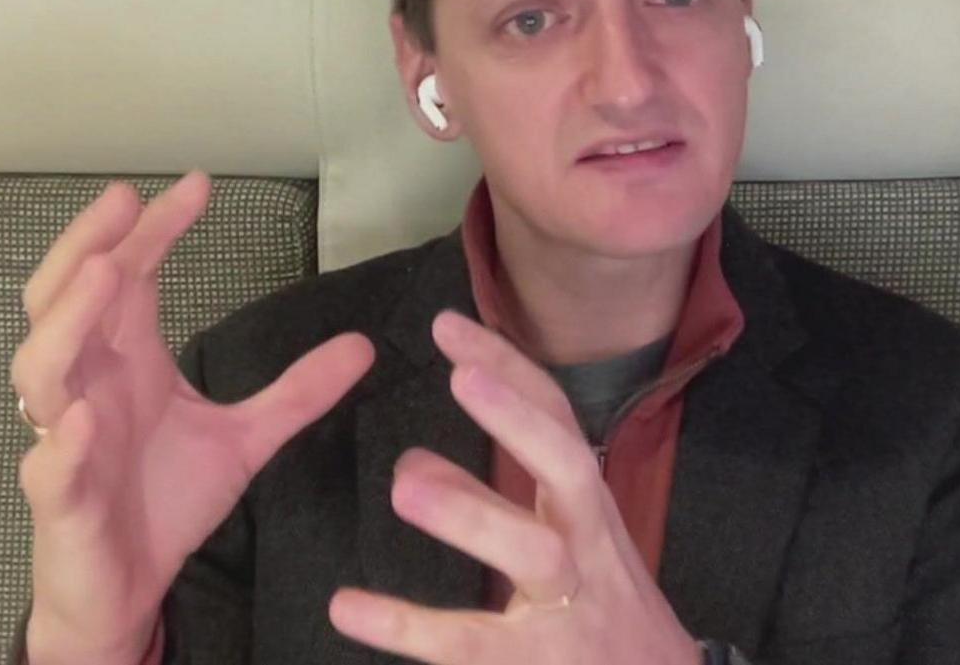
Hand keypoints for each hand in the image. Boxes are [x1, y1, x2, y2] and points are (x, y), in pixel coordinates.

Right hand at [12, 172, 374, 663]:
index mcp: (124, 359)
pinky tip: (82, 418)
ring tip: (109, 276)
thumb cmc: (163, 501)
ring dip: (70, 319)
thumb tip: (362, 346)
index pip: (130, 275)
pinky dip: (61, 441)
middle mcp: (85, 385)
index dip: (154, 228)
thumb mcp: (246, 438)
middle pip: (64, 297)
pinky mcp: (60, 500)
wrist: (127, 588)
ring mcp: (63, 439)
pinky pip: (48, 466)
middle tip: (125, 203)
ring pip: (41, 367)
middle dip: (87, 245)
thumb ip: (297, 391)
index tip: (196, 184)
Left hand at [328, 311, 697, 664]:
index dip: (509, 370)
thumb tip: (414, 462)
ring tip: (404, 484)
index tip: (450, 326)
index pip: (557, 422)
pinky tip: (350, 607)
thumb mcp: (570, 550)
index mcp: (588, 513)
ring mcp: (568, 611)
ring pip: (532, 555)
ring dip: (473, 513)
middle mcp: (588, 550)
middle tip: (459, 377)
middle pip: (567, 469)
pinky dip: (408, 625)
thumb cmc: (609, 619)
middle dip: (519, 421)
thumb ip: (493, 503)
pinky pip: (469, 644)